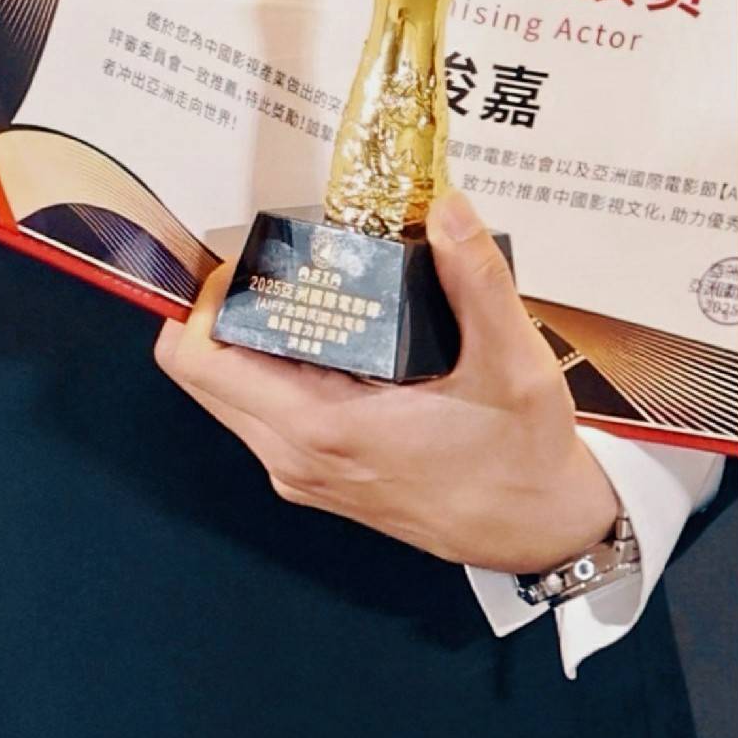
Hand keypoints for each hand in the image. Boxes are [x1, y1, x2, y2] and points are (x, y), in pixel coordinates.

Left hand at [153, 189, 620, 570]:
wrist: (537, 528)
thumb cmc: (520, 455)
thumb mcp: (511, 361)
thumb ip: (476, 280)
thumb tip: (447, 208)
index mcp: (322, 427)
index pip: (201, 364)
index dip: (205, 301)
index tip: (249, 258)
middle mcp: (294, 457)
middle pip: (203, 377)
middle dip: (224, 311)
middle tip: (278, 262)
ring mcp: (302, 473)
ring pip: (230, 398)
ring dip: (247, 341)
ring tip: (306, 291)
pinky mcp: (319, 478)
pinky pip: (262, 416)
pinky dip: (273, 372)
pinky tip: (331, 338)